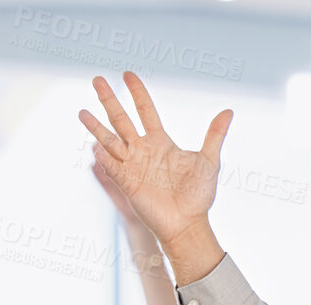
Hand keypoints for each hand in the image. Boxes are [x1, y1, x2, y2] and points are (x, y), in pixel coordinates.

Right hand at [78, 72, 230, 277]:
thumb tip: (229, 111)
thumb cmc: (198, 196)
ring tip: (81, 112)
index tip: (128, 74)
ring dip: (96, 127)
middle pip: (121, 119)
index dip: (137, 92)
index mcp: (160, 142)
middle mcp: (142, 150)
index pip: (145, 110)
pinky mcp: (127, 183)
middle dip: (109, 99)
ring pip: (109, 141)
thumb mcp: (209, 161)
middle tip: (96, 79)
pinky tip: (95, 147)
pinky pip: (113, 167)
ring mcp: (132, 166)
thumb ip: (215, 135)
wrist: (189, 224)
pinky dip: (104, 157)